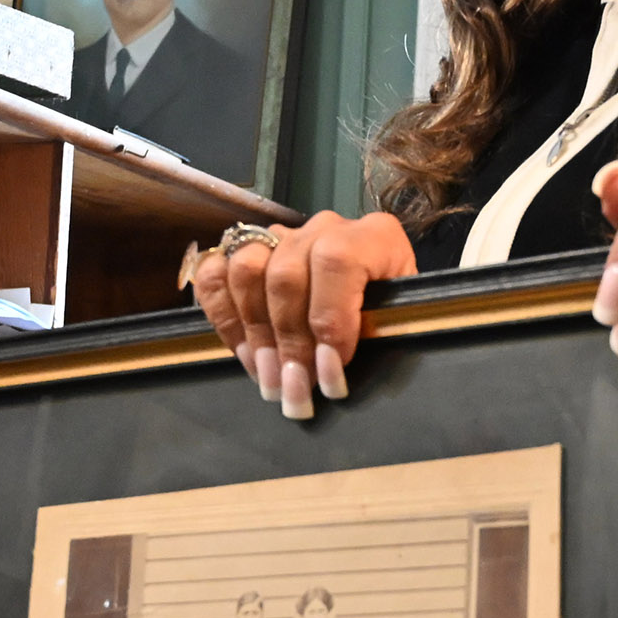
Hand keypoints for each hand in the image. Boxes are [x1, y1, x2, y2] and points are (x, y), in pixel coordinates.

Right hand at [186, 212, 417, 418]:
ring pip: (247, 268)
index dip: (329, 318)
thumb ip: (372, 338)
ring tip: (269, 379)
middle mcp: (325, 228)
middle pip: (285, 273)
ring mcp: (283, 237)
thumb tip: (325, 372)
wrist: (387, 305)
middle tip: (295, 389)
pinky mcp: (250, 253)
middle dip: (289, 342)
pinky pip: (216, 272)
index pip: (336, 261)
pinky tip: (244, 355)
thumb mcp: (401, 324)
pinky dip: (224, 316)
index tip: (332, 368)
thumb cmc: (398, 319)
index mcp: (373, 236)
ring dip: (255, 334)